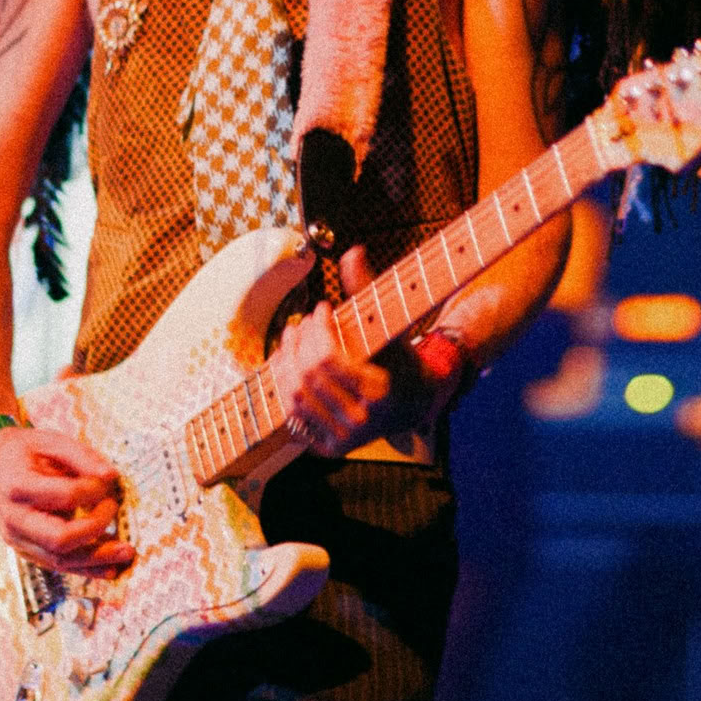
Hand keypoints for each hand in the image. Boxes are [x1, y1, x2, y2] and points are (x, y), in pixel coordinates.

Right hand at [0, 424, 134, 577]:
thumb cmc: (24, 452)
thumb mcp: (50, 441)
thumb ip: (81, 456)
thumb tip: (111, 476)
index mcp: (18, 487)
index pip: (64, 496)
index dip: (92, 490)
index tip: (107, 480)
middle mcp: (15, 520)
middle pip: (59, 540)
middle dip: (96, 531)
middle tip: (116, 511)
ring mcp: (18, 540)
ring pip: (60, 560)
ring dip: (97, 560)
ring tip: (126, 555)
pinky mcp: (26, 551)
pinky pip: (58, 565)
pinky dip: (86, 569)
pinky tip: (110, 568)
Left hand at [269, 247, 441, 455]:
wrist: (416, 403)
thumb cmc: (401, 357)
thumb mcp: (390, 324)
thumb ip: (367, 289)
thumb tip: (351, 252)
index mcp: (379, 393)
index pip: (328, 359)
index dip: (318, 329)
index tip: (321, 309)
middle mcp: (361, 421)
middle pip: (307, 377)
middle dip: (298, 344)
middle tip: (300, 322)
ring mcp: (344, 438)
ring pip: (294, 399)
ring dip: (284, 364)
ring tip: (289, 338)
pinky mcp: (330, 449)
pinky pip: (294, 419)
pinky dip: (285, 390)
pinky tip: (287, 366)